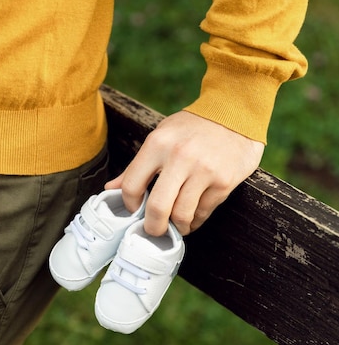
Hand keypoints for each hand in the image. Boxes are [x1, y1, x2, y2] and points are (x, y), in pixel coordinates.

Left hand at [105, 110, 264, 235]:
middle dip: (153, 227)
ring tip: (176, 224)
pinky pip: (203, 213)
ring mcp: (204, 171)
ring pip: (182, 215)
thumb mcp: (161, 136)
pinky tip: (193, 217)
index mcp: (158, 144)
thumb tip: (110, 189)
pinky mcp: (224, 182)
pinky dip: (195, 221)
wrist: (235, 114)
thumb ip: (137, 165)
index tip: (135, 210)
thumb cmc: (193, 127)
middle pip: (157, 208)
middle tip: (154, 230)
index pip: (131, 185)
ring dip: (177, 226)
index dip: (130, 205)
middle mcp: (180, 157)